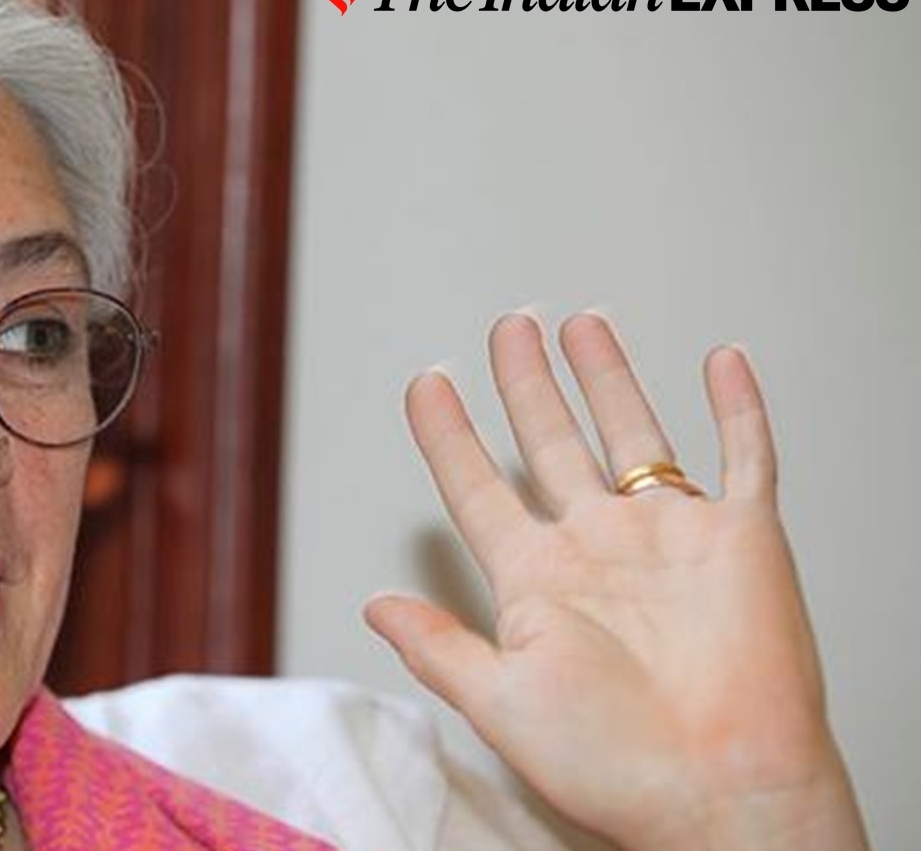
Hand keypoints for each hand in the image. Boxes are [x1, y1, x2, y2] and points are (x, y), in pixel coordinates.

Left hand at [366, 312, 867, 849]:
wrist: (721, 791)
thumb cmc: (613, 764)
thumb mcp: (499, 701)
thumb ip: (437, 647)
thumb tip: (373, 606)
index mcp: (538, 582)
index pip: (477, 488)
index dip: (446, 435)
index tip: (424, 386)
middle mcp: (599, 549)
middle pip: (552, 442)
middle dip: (527, 383)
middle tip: (508, 328)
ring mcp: (670, 538)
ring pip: (634, 433)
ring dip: (608, 377)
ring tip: (579, 326)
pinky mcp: (743, 540)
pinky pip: (745, 457)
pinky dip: (738, 408)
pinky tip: (721, 361)